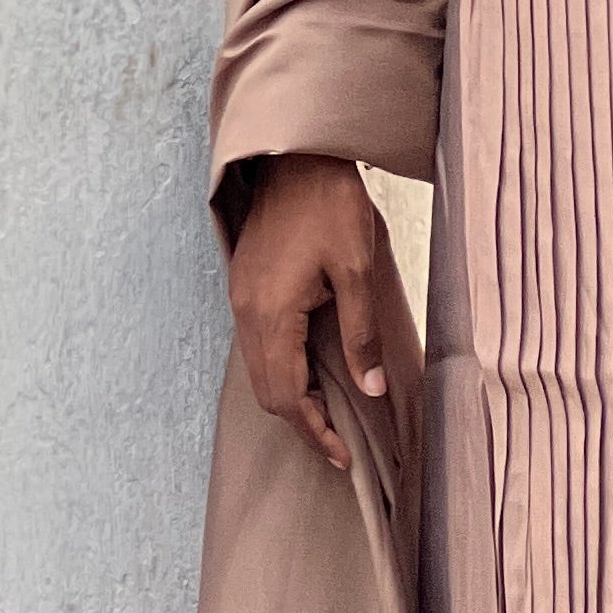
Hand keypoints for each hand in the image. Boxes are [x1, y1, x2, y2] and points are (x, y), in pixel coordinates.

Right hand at [226, 151, 387, 466]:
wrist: (295, 156)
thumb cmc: (330, 204)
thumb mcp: (357, 269)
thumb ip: (362, 334)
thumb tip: (372, 389)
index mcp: (272, 312)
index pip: (286, 395)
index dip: (315, 431)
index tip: (342, 456)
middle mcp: (246, 311)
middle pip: (267, 390)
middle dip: (301, 423)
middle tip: (339, 445)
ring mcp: (240, 298)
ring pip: (258, 370)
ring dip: (289, 398)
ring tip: (328, 416)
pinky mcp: (244, 285)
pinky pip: (256, 345)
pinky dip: (281, 370)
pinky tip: (309, 372)